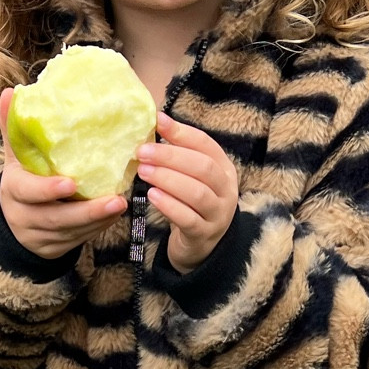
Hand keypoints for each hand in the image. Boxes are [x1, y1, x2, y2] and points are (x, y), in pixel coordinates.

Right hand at [0, 87, 126, 259]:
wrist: (13, 225)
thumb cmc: (21, 181)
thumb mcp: (14, 157)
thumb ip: (14, 128)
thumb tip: (10, 92)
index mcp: (15, 191)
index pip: (28, 192)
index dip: (48, 190)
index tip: (71, 182)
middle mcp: (26, 216)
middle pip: (56, 218)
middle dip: (87, 212)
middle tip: (117, 200)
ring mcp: (42, 236)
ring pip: (72, 232)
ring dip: (98, 220)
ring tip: (121, 204)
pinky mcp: (56, 248)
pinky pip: (79, 240)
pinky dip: (98, 228)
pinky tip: (115, 214)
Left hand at [137, 109, 238, 273]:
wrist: (200, 247)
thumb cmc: (191, 205)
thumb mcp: (190, 178)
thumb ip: (178, 155)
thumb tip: (156, 122)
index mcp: (223, 169)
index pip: (206, 145)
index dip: (182, 132)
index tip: (158, 121)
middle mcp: (226, 190)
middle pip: (203, 167)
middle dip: (172, 156)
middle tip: (143, 151)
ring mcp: (218, 214)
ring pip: (197, 193)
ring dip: (168, 179)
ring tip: (143, 171)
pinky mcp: (203, 235)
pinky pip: (187, 219)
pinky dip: (169, 205)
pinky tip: (152, 196)